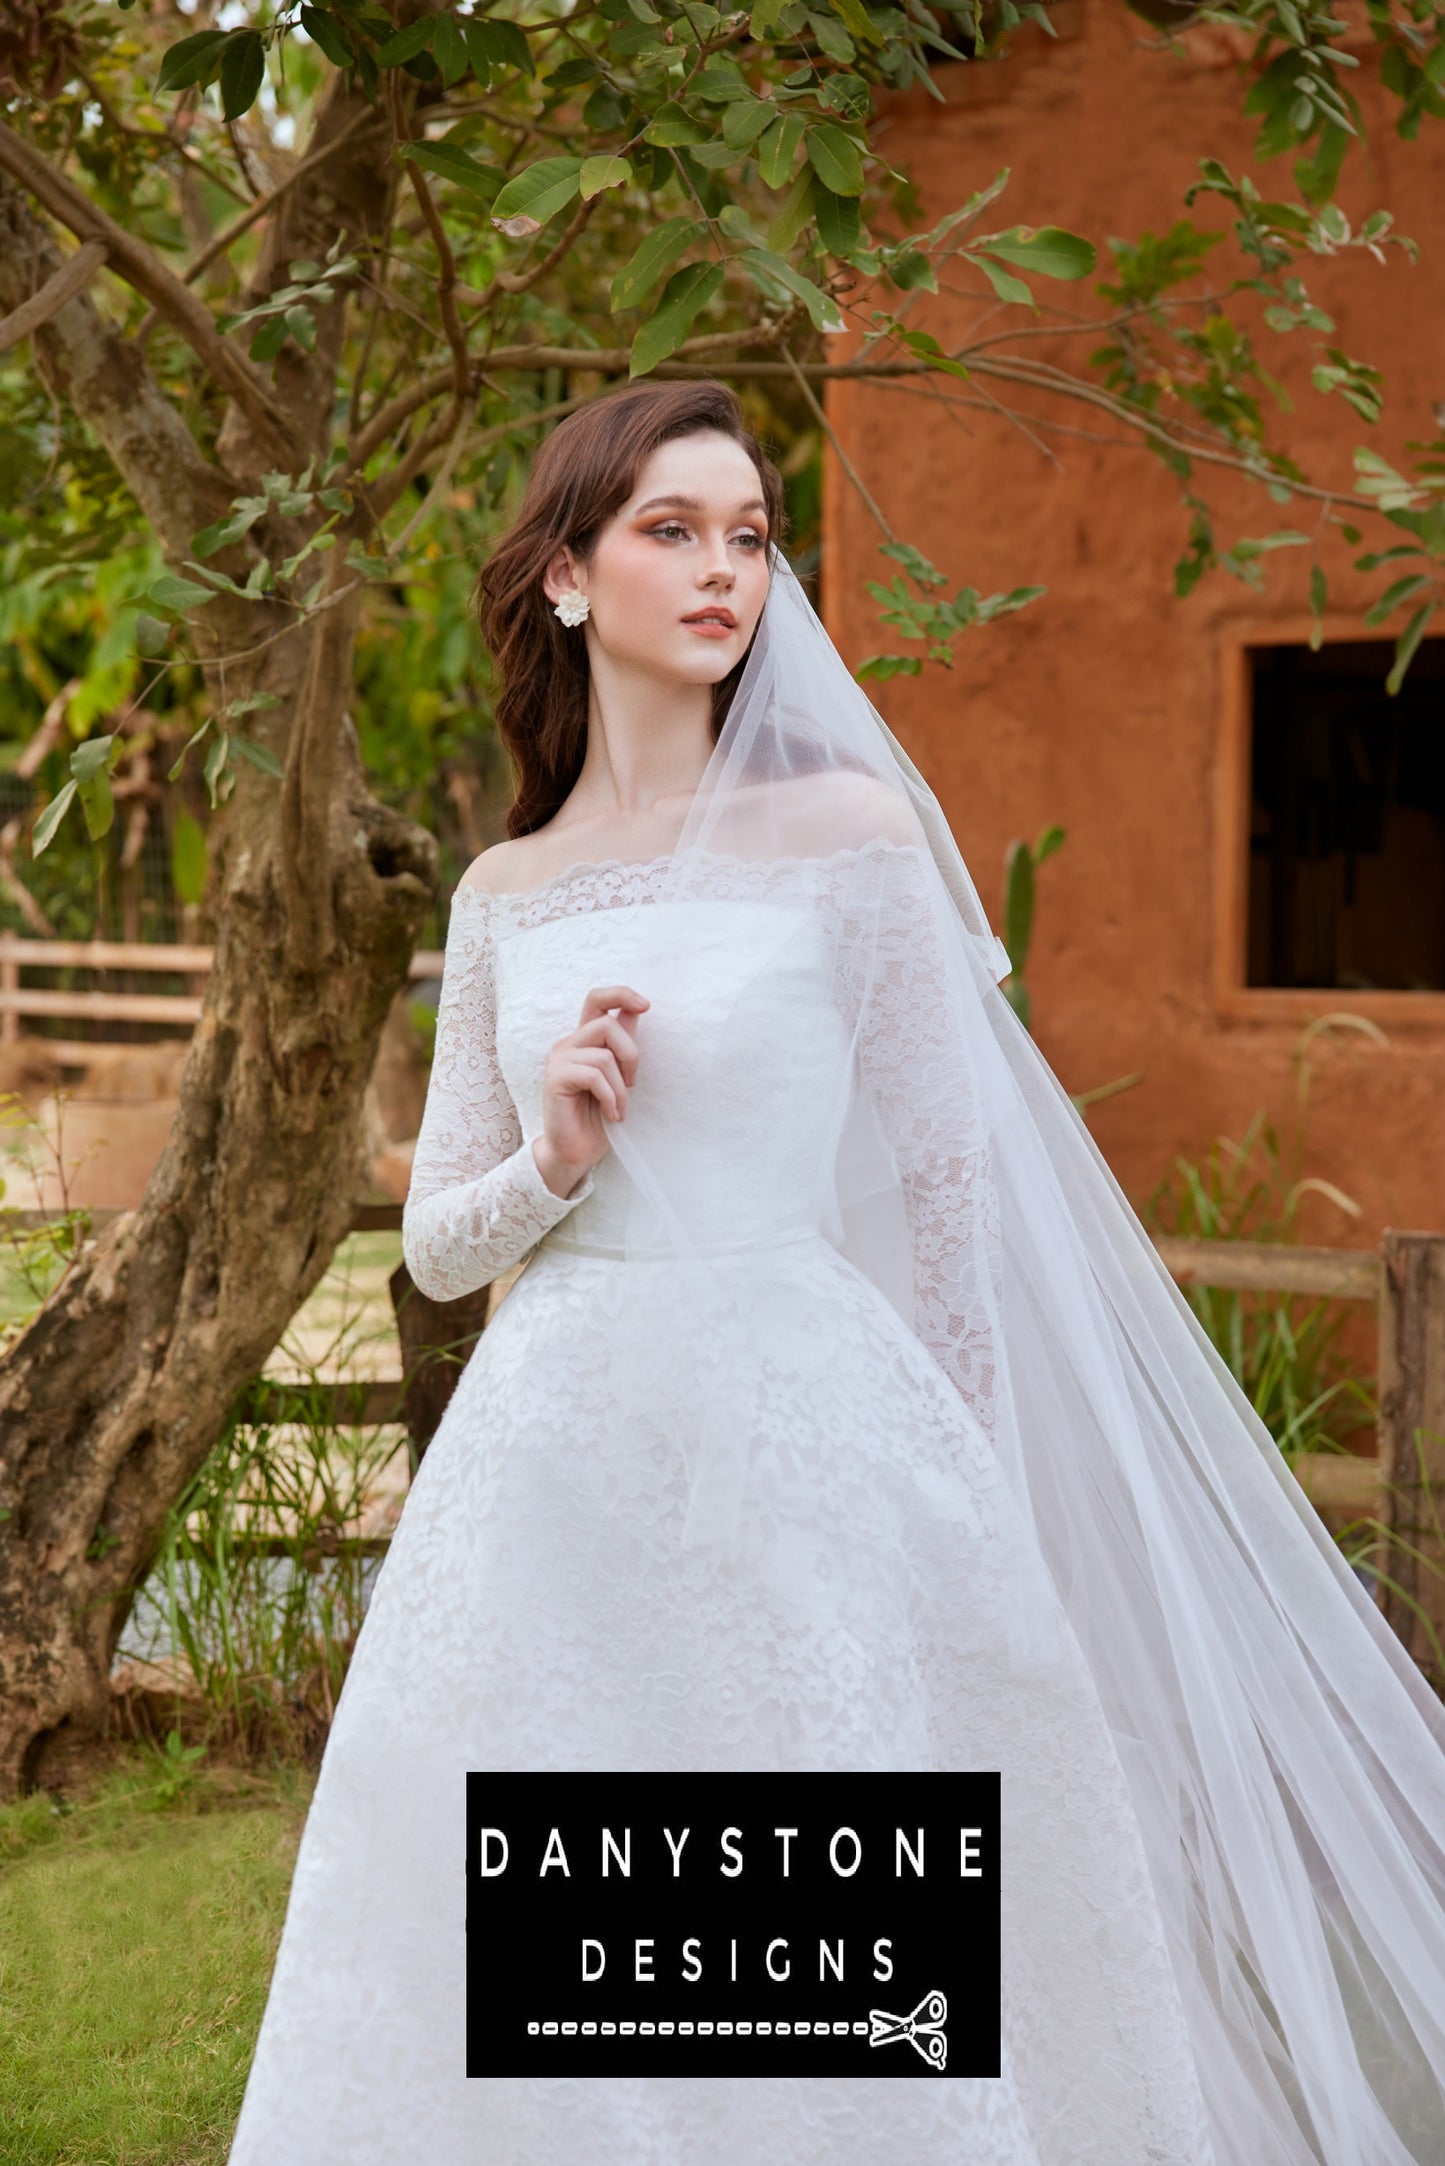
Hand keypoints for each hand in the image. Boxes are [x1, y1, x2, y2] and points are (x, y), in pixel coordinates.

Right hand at [533, 983, 649, 1197]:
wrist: (575, 1151)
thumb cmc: (597, 1115)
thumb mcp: (618, 1076)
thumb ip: (622, 1045)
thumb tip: (636, 1011)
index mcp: (584, 1039)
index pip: (597, 999)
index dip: (621, 994)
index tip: (646, 1005)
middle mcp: (569, 1044)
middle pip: (607, 1023)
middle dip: (631, 1054)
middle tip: (632, 1083)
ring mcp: (560, 1060)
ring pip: (604, 1055)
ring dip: (621, 1087)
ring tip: (619, 1107)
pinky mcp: (556, 1079)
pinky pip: (594, 1075)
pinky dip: (611, 1097)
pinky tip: (612, 1115)